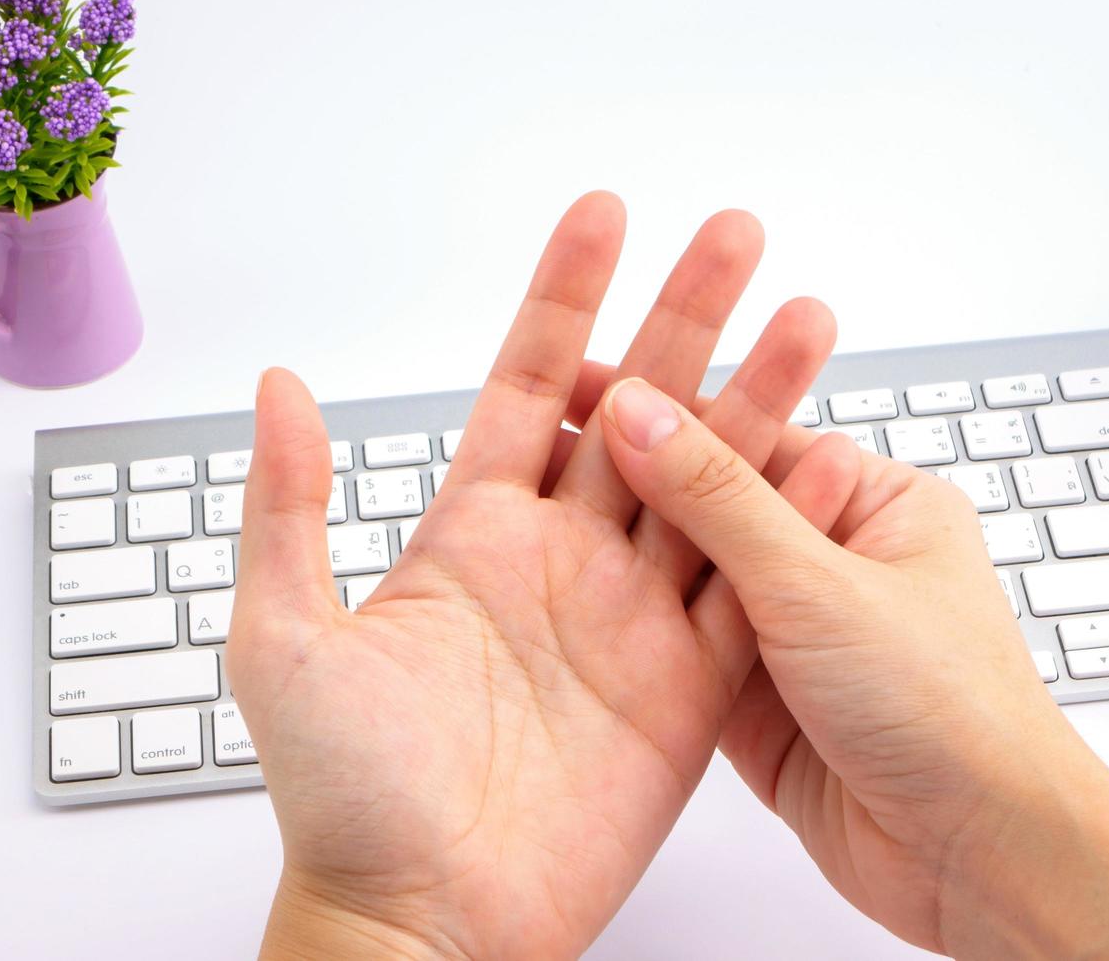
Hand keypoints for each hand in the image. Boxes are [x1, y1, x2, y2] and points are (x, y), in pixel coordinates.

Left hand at [226, 192, 845, 957]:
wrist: (423, 922)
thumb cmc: (341, 796)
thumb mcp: (282, 638)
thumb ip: (290, 507)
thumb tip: (281, 386)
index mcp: (473, 536)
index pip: (534, 386)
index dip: (566, 298)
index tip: (603, 218)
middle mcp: (562, 562)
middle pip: (642, 413)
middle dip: (687, 319)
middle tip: (734, 235)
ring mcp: (632, 621)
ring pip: (711, 485)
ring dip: (759, 402)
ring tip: (805, 321)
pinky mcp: (686, 692)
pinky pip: (748, 593)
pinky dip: (787, 530)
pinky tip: (827, 459)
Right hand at [589, 375, 1108, 957]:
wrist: (977, 858)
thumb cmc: (950, 711)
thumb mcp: (820, 582)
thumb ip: (719, 498)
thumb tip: (641, 412)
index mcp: (873, 501)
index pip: (748, 434)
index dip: (662, 412)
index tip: (583, 389)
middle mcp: (832, 558)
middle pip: (711, 502)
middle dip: (633, 479)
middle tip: (545, 445)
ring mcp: (792, 630)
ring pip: (692, 576)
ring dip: (630, 554)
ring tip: (540, 517)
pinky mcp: (760, 698)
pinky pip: (687, 646)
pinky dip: (640, 627)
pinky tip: (579, 603)